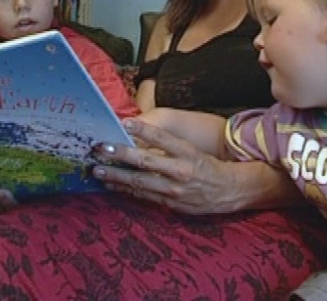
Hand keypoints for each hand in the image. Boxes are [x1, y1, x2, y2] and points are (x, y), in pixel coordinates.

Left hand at [93, 118, 298, 213]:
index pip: (163, 138)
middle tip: (100, 148)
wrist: (229, 191)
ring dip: (115, 176)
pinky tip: (111, 185)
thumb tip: (138, 134)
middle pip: (146, 161)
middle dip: (120, 155)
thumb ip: (167, 145)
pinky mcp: (170, 204)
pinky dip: (125, 190)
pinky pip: (143, 196)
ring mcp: (174, 190)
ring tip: (97, 171)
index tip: (125, 122)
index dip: (143, 129)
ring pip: (139, 182)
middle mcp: (180, 171)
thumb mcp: (192, 149)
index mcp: (188, 153)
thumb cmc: (207, 166)